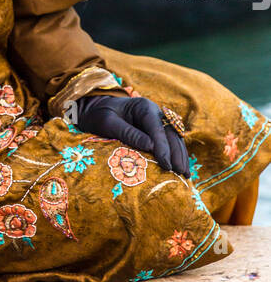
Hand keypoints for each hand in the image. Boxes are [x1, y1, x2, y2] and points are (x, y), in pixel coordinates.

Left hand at [75, 93, 189, 176]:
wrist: (96, 109)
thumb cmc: (100, 115)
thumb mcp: (109, 123)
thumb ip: (129, 133)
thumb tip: (151, 147)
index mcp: (143, 107)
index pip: (157, 128)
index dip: (164, 147)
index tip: (167, 165)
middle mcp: (155, 112)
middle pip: (171, 133)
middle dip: (177, 153)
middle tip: (181, 174)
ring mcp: (157, 120)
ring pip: (174, 138)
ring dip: (180, 155)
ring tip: (185, 175)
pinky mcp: (156, 130)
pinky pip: (170, 142)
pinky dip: (176, 154)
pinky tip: (180, 167)